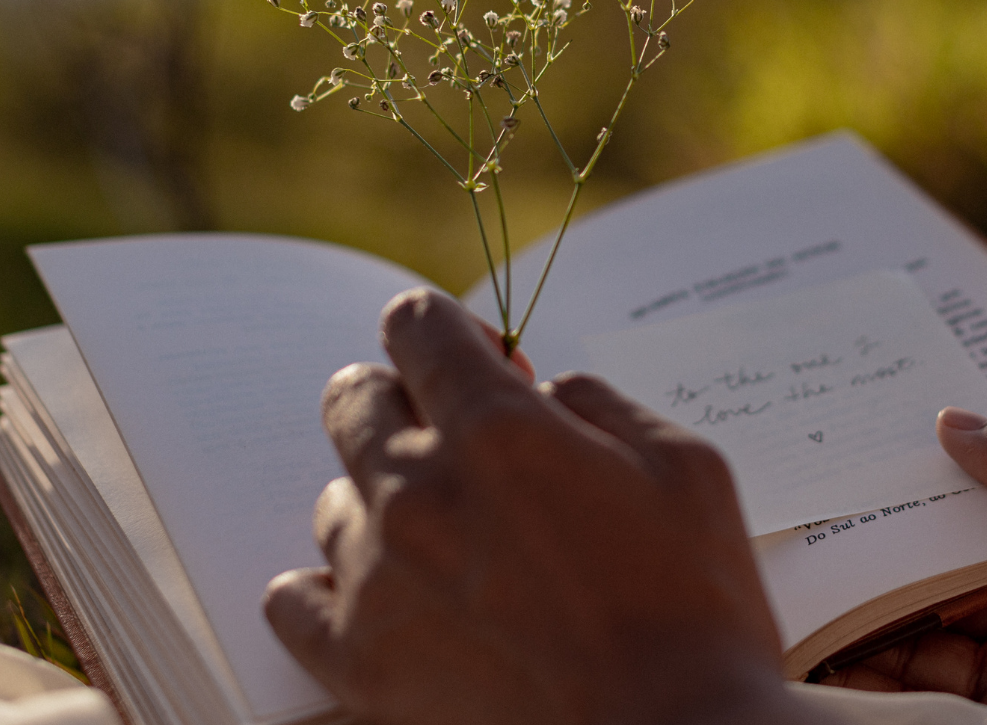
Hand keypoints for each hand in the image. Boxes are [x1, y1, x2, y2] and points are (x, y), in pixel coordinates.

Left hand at [263, 289, 828, 724]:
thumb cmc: (696, 603)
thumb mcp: (684, 464)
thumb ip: (598, 403)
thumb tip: (543, 390)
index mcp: (499, 428)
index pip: (417, 325)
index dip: (448, 329)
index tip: (481, 363)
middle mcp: (420, 491)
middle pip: (352, 397)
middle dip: (404, 399)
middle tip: (464, 444)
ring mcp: (380, 579)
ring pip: (332, 498)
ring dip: (381, 500)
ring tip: (453, 542)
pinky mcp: (360, 661)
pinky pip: (290, 598)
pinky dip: (328, 588)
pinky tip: (386, 594)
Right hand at [822, 411, 986, 724]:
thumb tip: (951, 423)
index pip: (983, 518)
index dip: (928, 496)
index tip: (864, 466)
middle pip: (943, 578)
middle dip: (881, 553)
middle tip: (812, 521)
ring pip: (925, 639)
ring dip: (868, 614)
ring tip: (804, 580)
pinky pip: (934, 696)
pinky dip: (880, 677)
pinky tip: (833, 650)